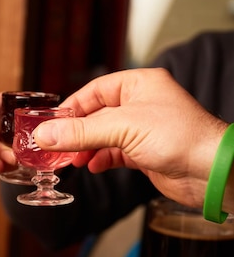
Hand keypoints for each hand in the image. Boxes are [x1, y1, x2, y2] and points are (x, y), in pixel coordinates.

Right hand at [33, 68, 227, 209]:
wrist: (211, 171)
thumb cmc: (181, 137)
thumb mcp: (123, 128)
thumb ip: (81, 132)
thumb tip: (45, 134)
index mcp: (139, 84)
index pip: (95, 90)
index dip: (72, 107)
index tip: (51, 123)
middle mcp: (142, 104)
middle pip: (97, 115)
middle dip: (76, 132)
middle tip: (55, 145)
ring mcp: (144, 129)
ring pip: (104, 136)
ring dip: (86, 148)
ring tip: (71, 159)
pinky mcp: (146, 152)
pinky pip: (115, 153)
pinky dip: (101, 159)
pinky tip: (92, 166)